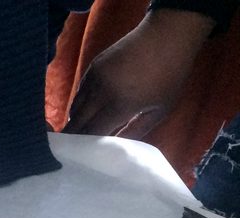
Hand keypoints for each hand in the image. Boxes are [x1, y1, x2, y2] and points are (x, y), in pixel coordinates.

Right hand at [65, 10, 212, 138]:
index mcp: (120, 105)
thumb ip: (135, 131)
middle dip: (74, 137)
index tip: (82, 157)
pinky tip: (88, 111)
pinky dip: (81, 105)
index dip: (85, 146)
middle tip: (72, 151)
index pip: (92, 132)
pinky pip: (80, 93)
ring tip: (79, 132)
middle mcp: (101, 93)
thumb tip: (115, 146)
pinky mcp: (92, 68)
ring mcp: (94, 79)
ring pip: (75, 108)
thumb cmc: (170, 75)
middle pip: (77, 122)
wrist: (167, 35)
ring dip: (76, 121)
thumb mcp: (160, 110)